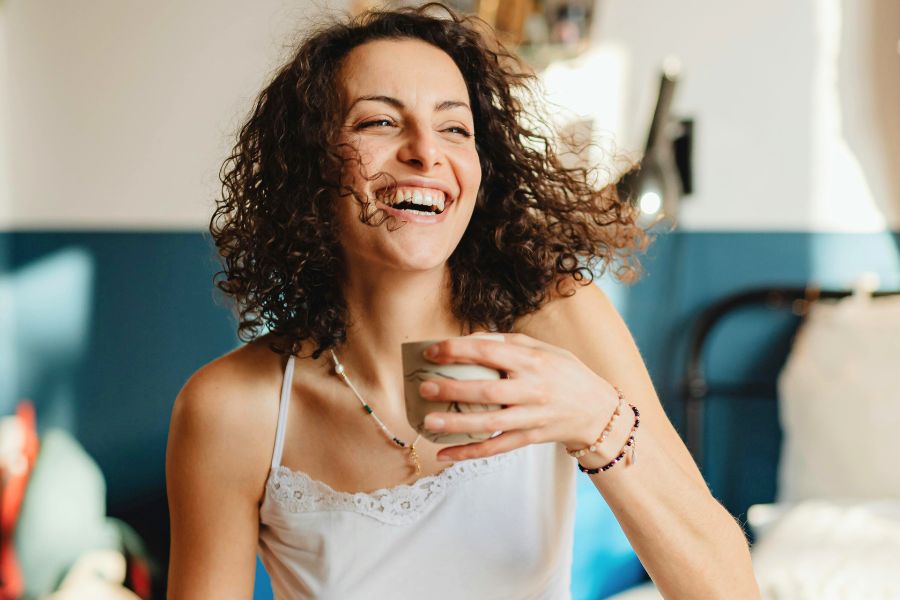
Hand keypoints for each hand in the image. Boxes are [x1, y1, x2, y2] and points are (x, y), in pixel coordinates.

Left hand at [419, 333, 618, 460]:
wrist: (598, 411)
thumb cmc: (566, 373)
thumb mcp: (545, 349)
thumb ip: (509, 343)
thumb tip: (470, 339)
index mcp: (533, 361)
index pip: (490, 352)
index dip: (457, 350)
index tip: (431, 352)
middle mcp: (533, 389)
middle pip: (487, 390)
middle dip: (453, 389)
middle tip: (424, 387)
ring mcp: (532, 417)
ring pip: (490, 423)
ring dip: (457, 424)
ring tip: (428, 422)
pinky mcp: (530, 438)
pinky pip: (496, 448)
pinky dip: (469, 453)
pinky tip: (444, 454)